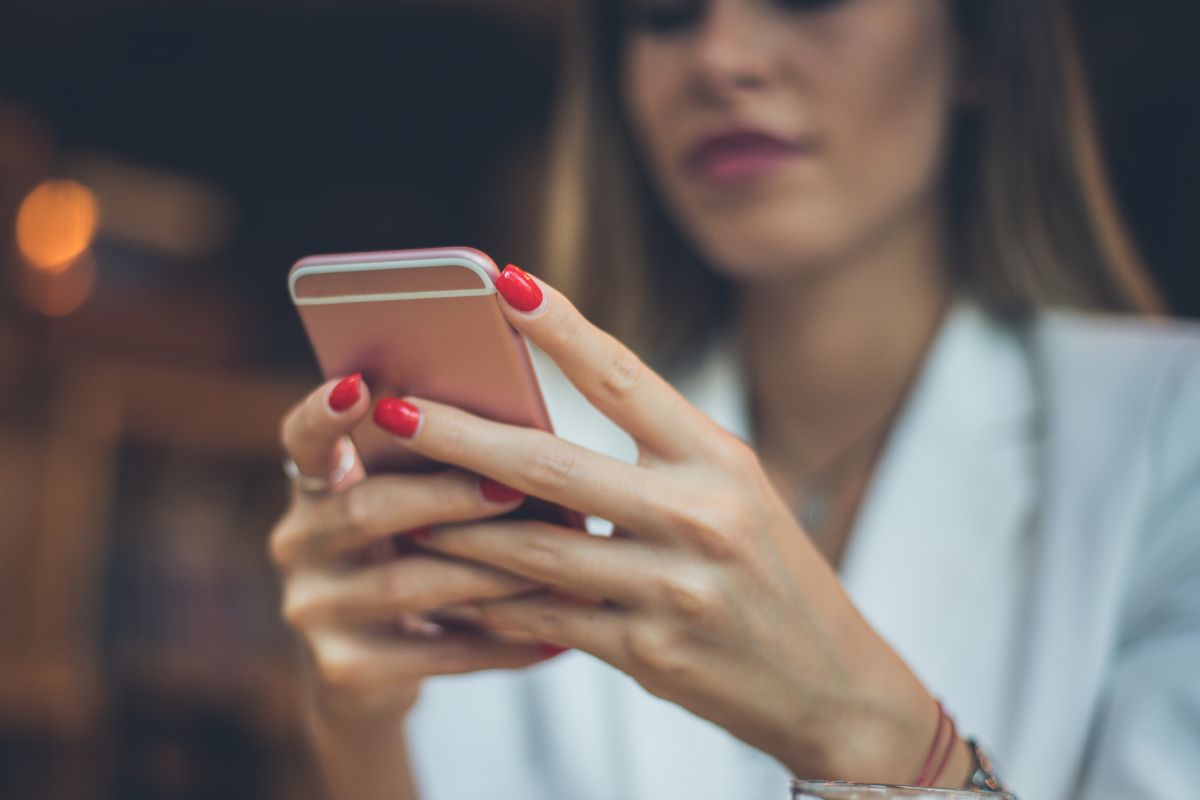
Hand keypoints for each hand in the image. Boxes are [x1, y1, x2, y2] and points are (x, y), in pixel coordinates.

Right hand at [270, 373, 551, 723]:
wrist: (365, 673)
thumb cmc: (408, 558)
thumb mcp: (404, 509)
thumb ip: (433, 470)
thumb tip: (527, 431)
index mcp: (316, 487)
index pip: (303, 438)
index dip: (323, 413)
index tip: (359, 387)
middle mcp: (298, 544)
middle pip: (367, 510)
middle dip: (447, 497)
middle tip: (513, 488)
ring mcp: (314, 610)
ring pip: (408, 583)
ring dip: (490, 572)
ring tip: (558, 565)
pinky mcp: (345, 670)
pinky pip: (438, 653)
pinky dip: (502, 643)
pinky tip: (556, 639)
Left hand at [378, 265, 955, 782]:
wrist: (830, 681)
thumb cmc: (773, 571)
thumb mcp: (735, 493)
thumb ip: (654, 457)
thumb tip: (544, 427)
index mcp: (720, 461)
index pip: (626, 377)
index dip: (560, 327)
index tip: (501, 283)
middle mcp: (698, 517)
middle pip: (552, 466)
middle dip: (459, 437)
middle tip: (392, 411)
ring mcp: (672, 589)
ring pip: (534, 550)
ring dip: (456, 529)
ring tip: (397, 505)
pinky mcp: (650, 652)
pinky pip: (548, 621)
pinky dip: (494, 604)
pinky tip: (452, 589)